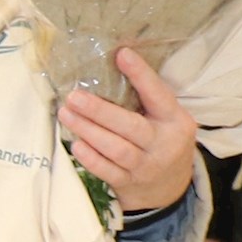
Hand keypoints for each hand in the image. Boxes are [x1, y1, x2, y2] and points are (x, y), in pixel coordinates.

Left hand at [59, 49, 198, 212]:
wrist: (169, 187)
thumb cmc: (161, 140)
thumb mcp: (166, 118)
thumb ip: (146, 98)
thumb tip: (113, 61)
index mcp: (175, 120)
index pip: (159, 95)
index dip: (141, 75)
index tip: (122, 55)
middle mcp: (163, 144)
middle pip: (131, 127)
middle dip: (100, 111)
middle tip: (74, 96)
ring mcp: (146, 167)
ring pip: (116, 150)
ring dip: (88, 131)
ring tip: (66, 114)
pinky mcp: (129, 183)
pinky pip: (107, 172)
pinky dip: (90, 158)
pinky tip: (76, 144)